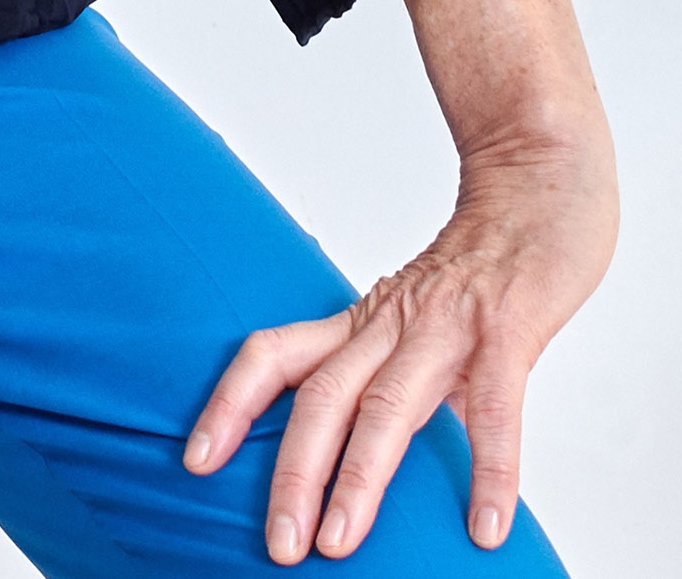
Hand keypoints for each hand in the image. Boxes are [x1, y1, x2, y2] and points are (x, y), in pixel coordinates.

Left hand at [184, 136, 616, 559]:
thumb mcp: (410, 317)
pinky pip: (493, 407)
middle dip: (294, 473)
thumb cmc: (474, 268)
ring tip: (338, 544)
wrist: (536, 189)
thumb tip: (365, 455)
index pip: (273, 355)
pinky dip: (490, 471)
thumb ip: (388, 375)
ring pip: (388, 406)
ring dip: (360, 479)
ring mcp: (447, 326)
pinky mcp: (506, 332)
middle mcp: (391, 322)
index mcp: (361, 321)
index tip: (196, 460)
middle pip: (322, 396)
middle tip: (279, 546)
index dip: (230, 404)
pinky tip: (485, 526)